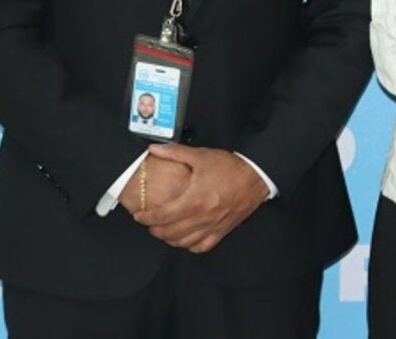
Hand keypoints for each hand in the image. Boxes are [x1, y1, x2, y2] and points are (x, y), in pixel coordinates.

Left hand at [132, 145, 269, 252]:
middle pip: (169, 233)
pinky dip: (190, 245)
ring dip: (169, 239)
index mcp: (194, 199)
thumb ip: (175, 153)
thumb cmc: (231, 167)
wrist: (256, 176)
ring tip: (163, 231)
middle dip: (154, 229)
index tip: (139, 215)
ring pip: (183, 242)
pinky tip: (185, 239)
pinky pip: (202, 246)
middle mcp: (202, 216)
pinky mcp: (222, 230)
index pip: (161, 216)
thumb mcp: (201, 155)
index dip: (145, 218)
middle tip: (149, 222)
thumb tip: (154, 149)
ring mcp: (212, 226)